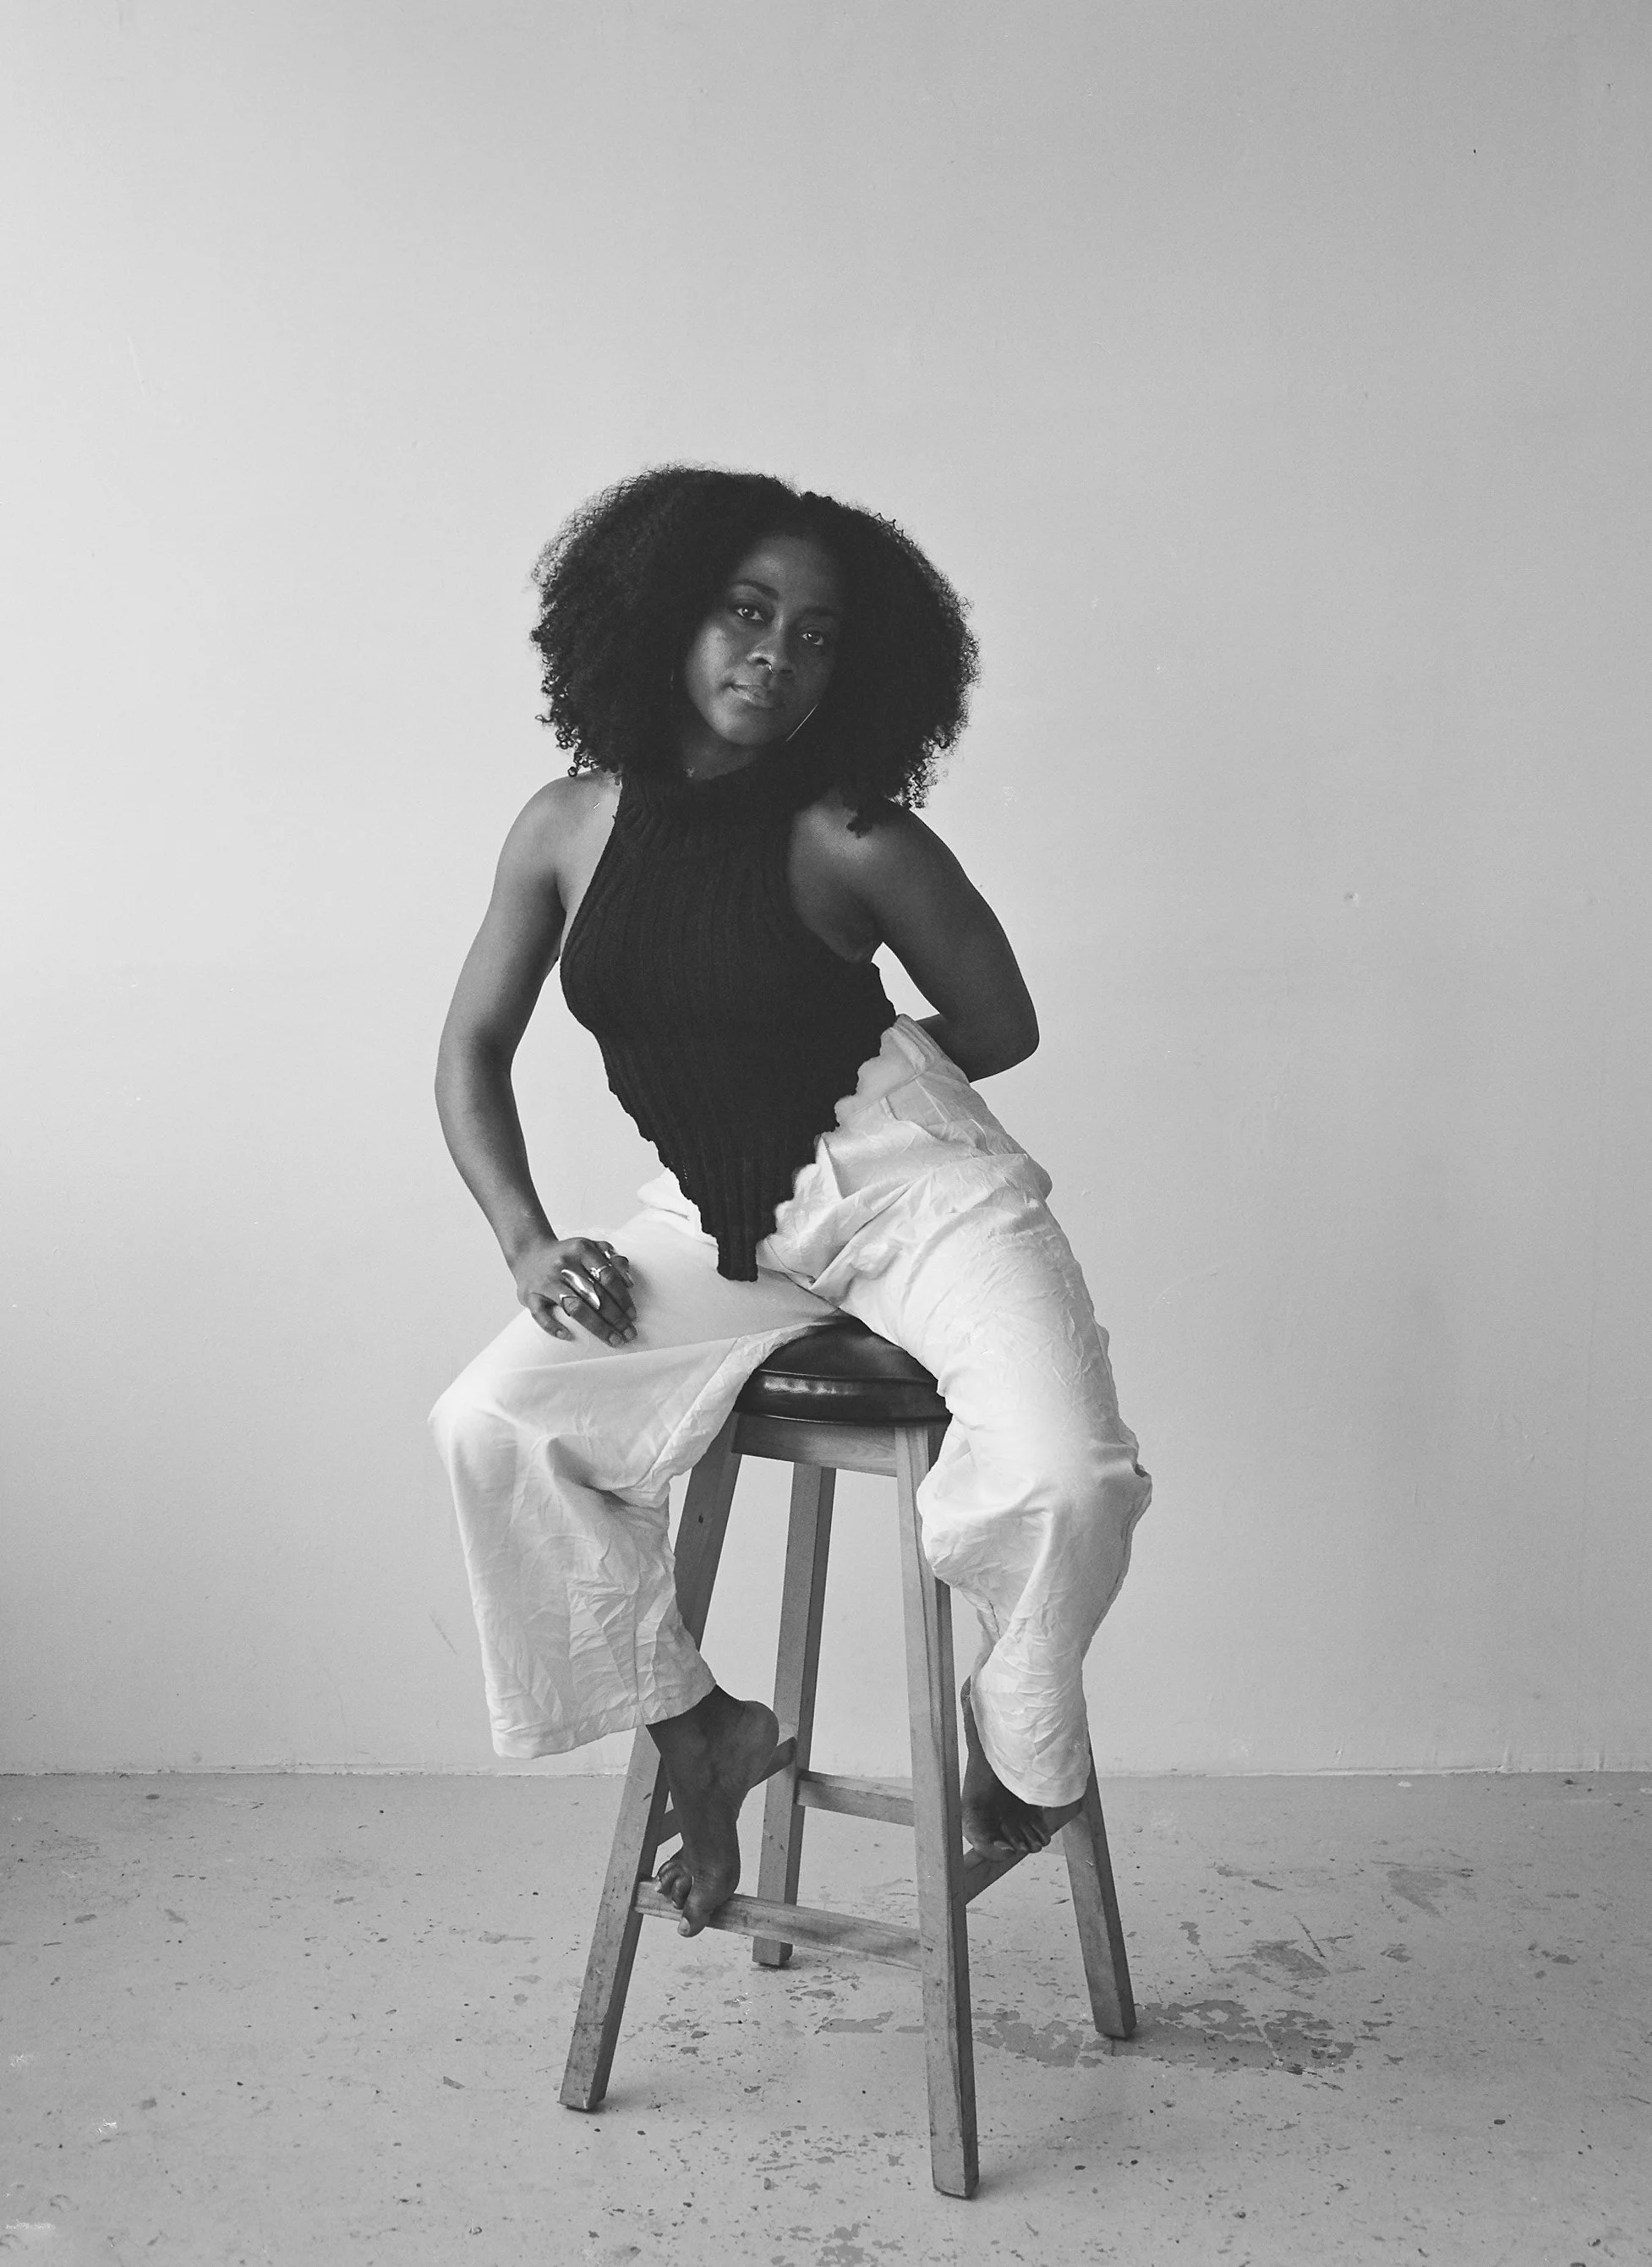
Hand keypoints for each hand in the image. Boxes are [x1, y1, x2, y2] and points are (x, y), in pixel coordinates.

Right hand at [514, 1235, 636, 1344]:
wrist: (528, 1253)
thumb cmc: (566, 1255)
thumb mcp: (589, 1247)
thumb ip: (611, 1258)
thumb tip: (629, 1282)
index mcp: (581, 1249)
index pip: (608, 1277)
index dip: (623, 1298)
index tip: (632, 1315)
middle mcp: (563, 1264)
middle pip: (595, 1295)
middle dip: (615, 1317)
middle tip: (628, 1334)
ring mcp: (545, 1280)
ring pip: (574, 1307)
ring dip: (597, 1326)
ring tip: (613, 1339)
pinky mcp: (529, 1294)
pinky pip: (540, 1314)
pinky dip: (553, 1326)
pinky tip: (567, 1336)